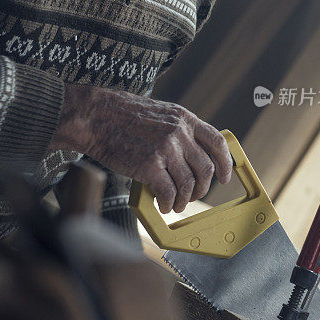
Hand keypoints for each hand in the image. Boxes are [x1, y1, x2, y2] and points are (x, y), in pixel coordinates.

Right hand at [50, 83, 231, 213]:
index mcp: (184, 118)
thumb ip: (177, 130)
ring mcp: (165, 149)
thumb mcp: (159, 113)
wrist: (95, 117)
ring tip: (175, 204)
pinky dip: (168, 203)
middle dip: (202, 188)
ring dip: (184, 200)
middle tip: (192, 196)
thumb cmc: (121, 116)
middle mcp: (179, 133)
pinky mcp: (149, 165)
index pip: (216, 142)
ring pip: (188, 184)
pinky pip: (168, 192)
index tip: (224, 177)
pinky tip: (163, 206)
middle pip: (205, 169)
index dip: (224, 163)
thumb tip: (190, 155)